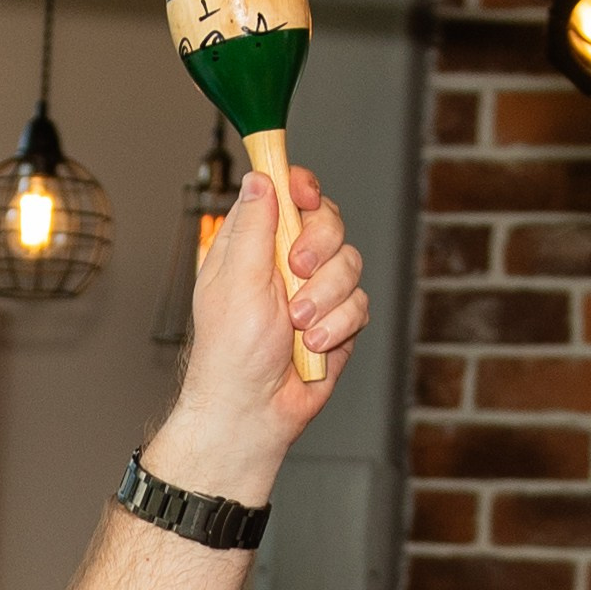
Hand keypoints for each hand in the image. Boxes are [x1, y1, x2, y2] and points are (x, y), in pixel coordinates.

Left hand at [163, 164, 366, 504]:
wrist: (253, 412)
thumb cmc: (230, 355)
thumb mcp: (236, 280)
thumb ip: (254, 226)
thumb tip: (260, 177)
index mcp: (254, 246)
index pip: (285, 194)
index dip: (301, 187)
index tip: (304, 196)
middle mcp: (285, 263)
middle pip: (328, 220)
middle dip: (318, 246)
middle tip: (296, 270)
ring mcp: (315, 291)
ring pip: (349, 263)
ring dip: (325, 296)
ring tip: (298, 326)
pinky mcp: (338, 320)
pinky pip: (359, 303)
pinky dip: (338, 324)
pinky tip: (313, 345)